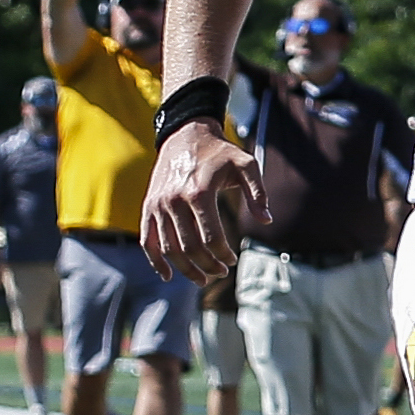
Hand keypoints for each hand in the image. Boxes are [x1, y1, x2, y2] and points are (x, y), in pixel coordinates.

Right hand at [139, 124, 258, 286]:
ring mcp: (157, 205)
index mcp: (198, 192)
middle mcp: (173, 201)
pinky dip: (156, 260)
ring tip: (203, 279)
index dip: (222, 254)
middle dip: (206, 265)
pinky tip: (168, 275)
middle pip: (189, 247)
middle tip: (221, 272)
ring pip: (168, 248)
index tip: (232, 260)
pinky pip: (147, 240)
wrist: (185, 136)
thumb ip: (258, 192)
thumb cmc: (220, 153)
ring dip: (185, 268)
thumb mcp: (247, 164)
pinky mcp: (148, 207)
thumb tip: (266, 221)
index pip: (210, 236)